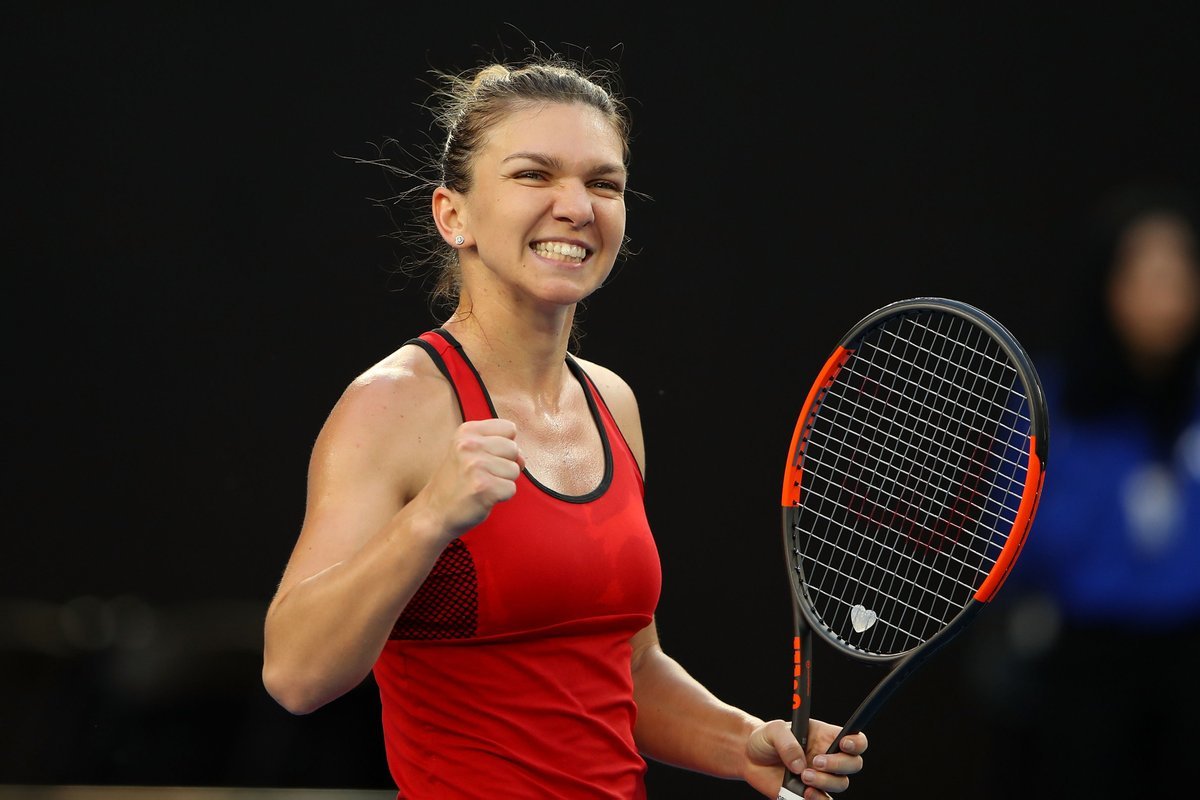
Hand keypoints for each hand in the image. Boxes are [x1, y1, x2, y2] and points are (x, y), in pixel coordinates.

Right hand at [419, 418, 524, 539]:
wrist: (433, 512)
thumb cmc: (456, 483)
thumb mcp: (469, 453)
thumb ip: (498, 447)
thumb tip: (523, 458)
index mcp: (467, 431)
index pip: (509, 428)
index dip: (504, 446)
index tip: (487, 457)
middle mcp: (469, 445)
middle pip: (514, 449)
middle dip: (505, 465)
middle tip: (483, 475)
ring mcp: (476, 466)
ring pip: (515, 470)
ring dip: (503, 482)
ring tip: (482, 486)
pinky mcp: (483, 487)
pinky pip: (511, 489)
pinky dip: (501, 497)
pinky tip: (483, 497)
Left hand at [743, 719, 866, 799]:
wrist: (749, 759)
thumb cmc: (765, 739)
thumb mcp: (774, 731)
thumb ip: (788, 743)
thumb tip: (800, 765)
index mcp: (824, 737)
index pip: (853, 739)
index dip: (856, 742)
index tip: (843, 744)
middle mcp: (828, 757)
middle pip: (853, 764)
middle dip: (839, 764)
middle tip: (816, 762)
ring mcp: (821, 777)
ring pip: (841, 783)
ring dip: (825, 782)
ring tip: (803, 777)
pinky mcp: (811, 794)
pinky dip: (818, 799)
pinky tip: (804, 792)